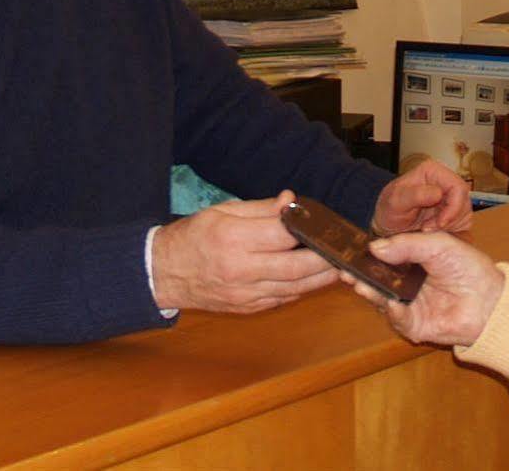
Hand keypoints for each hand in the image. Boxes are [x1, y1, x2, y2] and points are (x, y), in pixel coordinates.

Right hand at [150, 189, 337, 314]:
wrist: (165, 273)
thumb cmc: (194, 236)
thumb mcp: (222, 210)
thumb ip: (260, 208)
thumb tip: (291, 200)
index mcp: (233, 239)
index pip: (281, 235)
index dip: (306, 227)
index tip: (321, 220)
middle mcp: (241, 270)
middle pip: (295, 267)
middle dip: (325, 259)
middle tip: (344, 249)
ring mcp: (245, 294)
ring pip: (294, 288)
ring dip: (321, 278)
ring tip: (339, 265)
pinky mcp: (247, 307)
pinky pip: (282, 299)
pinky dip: (301, 288)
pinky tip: (313, 277)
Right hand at [339, 232, 504, 348]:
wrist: (492, 300)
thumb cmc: (469, 267)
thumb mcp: (438, 245)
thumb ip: (407, 244)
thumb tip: (374, 247)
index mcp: (414, 262)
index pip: (385, 258)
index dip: (369, 255)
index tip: (350, 250)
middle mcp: (409, 284)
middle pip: (379, 280)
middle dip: (361, 276)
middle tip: (344, 270)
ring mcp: (412, 305)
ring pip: (383, 299)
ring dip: (370, 292)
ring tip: (358, 284)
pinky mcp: (417, 326)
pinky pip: (399, 319)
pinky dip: (392, 311)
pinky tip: (390, 302)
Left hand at [372, 157, 473, 234]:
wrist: (387, 223)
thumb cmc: (389, 208)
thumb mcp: (396, 201)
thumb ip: (415, 195)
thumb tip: (437, 193)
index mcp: (433, 171)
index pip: (458, 187)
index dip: (453, 207)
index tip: (440, 223)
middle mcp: (445, 181)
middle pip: (464, 201)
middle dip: (449, 219)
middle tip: (428, 228)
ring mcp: (450, 196)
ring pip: (464, 213)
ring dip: (448, 226)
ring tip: (426, 228)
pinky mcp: (453, 211)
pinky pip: (461, 222)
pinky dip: (449, 230)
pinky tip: (432, 231)